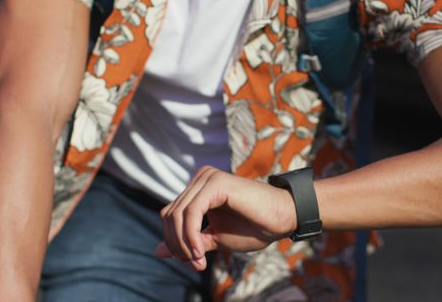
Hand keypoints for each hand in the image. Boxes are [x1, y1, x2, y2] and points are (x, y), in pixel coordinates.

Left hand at [154, 166, 296, 270]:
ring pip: (177, 215)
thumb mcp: (215, 238)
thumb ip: (189, 241)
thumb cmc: (254, 227)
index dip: (175, 242)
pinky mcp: (216, 183)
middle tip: (196, 264)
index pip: (170, 215)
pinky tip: (200, 251)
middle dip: (178, 245)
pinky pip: (191, 213)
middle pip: (169, 215)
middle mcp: (200, 178)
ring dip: (184, 244)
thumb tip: (157, 252)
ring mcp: (207, 178)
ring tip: (199, 261)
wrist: (284, 219)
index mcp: (198, 188)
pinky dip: (190, 236)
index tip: (193, 263)